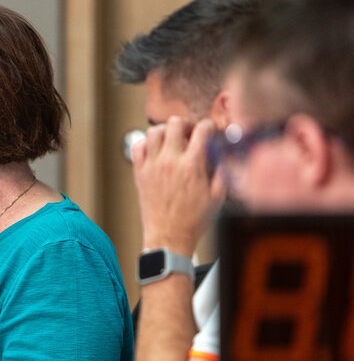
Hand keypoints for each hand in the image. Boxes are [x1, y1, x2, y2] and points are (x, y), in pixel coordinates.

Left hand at [131, 117, 225, 255]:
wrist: (168, 236)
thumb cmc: (193, 220)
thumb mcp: (217, 197)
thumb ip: (221, 171)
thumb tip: (222, 154)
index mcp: (192, 166)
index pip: (201, 130)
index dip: (208, 126)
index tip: (209, 131)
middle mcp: (170, 162)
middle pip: (174, 124)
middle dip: (185, 124)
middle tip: (189, 132)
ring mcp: (152, 166)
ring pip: (153, 131)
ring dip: (164, 131)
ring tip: (171, 140)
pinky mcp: (140, 173)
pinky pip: (137, 147)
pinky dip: (145, 143)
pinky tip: (154, 150)